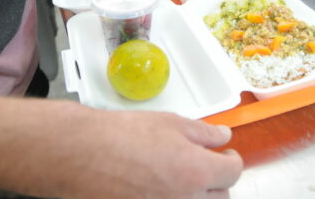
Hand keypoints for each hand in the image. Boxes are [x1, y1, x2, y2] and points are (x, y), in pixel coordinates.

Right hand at [42, 105, 243, 198]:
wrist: (82, 154)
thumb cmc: (121, 135)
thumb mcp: (169, 123)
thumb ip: (203, 132)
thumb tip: (222, 136)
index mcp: (195, 172)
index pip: (232, 172)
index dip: (231, 159)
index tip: (226, 154)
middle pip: (222, 198)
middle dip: (218, 181)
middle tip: (204, 165)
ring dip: (199, 194)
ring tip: (181, 176)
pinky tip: (161, 187)